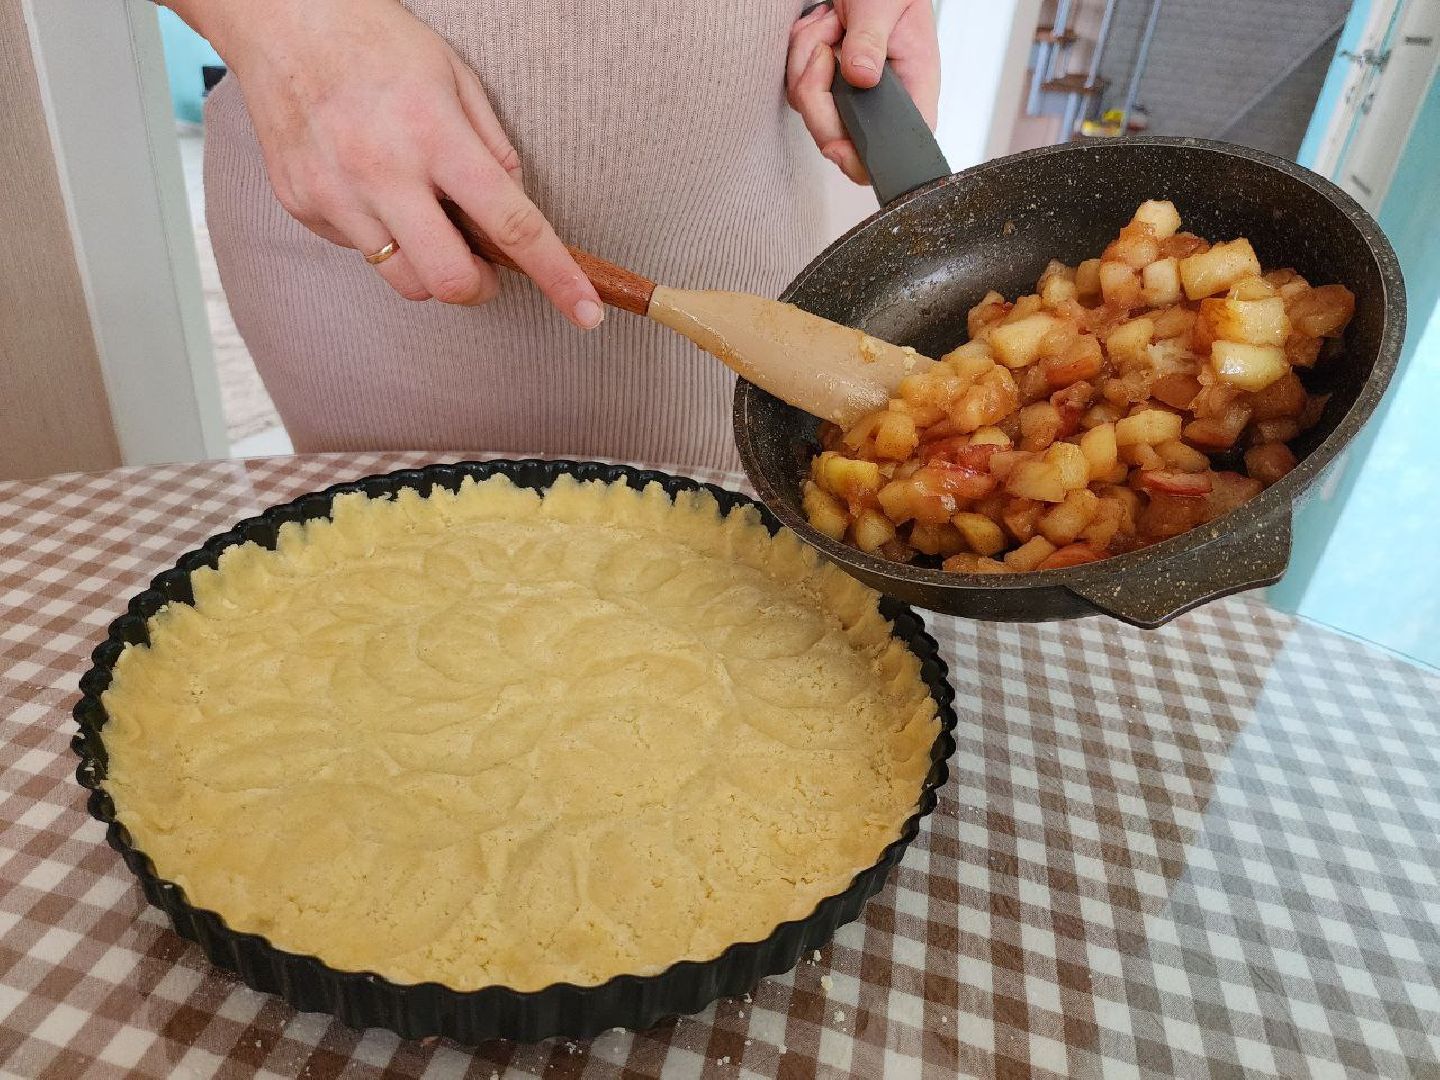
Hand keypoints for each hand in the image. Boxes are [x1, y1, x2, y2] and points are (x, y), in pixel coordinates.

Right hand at [173, 0, 602, 326]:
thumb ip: (492, 149)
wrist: (280, 17)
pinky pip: (362, 253)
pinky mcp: (303, 206)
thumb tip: (515, 213)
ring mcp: (337, 194)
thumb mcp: (455, 77)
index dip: (556, 276)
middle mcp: (383, 171)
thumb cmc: (376, 42)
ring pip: (405, 281)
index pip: (512, 225)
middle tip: (484, 266)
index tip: (586, 311)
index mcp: (435, 135)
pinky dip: (383, 238)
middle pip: (452, 281)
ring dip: (430, 267)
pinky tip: (372, 190)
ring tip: (423, 217)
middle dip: (480, 287)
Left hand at [786, 0, 940, 183]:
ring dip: (807, 60)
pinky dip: (800, 53)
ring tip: (831, 24)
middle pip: (840, 137)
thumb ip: (871, 40)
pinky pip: (798, 88)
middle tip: (826, 49)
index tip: (837, 146)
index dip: (864, 161)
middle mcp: (883, 99)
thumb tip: (862, 76)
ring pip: (812, 110)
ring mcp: (853, 95)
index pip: (897, 148)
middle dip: (818, 93)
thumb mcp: (883, 5)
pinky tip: (821, 29)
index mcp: (913, 87)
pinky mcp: (829, 86)